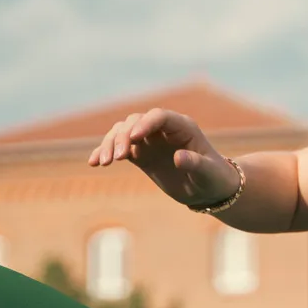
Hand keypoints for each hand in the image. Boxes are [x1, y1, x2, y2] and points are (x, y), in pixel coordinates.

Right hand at [88, 107, 239, 207]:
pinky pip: (119, 149)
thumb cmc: (214, 178)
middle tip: (116, 158)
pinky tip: (93, 162)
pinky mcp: (141, 155)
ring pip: (123, 132)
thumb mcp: (208, 173)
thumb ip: (196, 164)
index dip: (145, 124)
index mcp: (182, 127)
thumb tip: (179, 158)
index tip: (133, 138)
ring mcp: (150, 141)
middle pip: (135, 122)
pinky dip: (105, 153)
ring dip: (110, 144)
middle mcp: (163, 130)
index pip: (159, 116)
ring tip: (103, 162)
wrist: (209, 190)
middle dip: (123, 137)